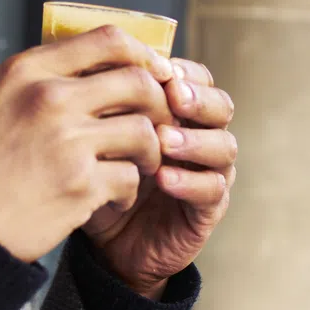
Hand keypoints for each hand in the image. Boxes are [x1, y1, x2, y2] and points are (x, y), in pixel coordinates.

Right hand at [0, 26, 174, 261]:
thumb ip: (37, 79)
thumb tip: (89, 64)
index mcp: (28, 71)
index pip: (109, 40)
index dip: (144, 55)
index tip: (156, 74)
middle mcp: (49, 98)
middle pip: (138, 83)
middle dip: (158, 105)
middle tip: (157, 125)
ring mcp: (67, 142)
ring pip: (144, 133)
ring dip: (149, 152)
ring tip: (138, 166)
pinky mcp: (79, 186)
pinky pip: (130, 179)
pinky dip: (128, 191)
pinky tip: (112, 199)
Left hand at [82, 59, 235, 297]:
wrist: (109, 244)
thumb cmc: (104, 179)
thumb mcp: (98, 138)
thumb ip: (102, 106)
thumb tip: (85, 65)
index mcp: (179, 114)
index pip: (196, 79)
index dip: (184, 71)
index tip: (158, 68)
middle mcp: (201, 137)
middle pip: (221, 106)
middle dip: (199, 98)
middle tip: (173, 95)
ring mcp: (209, 173)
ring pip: (224, 146)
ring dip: (195, 140)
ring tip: (163, 140)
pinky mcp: (208, 209)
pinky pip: (212, 191)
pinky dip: (190, 182)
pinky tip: (164, 179)